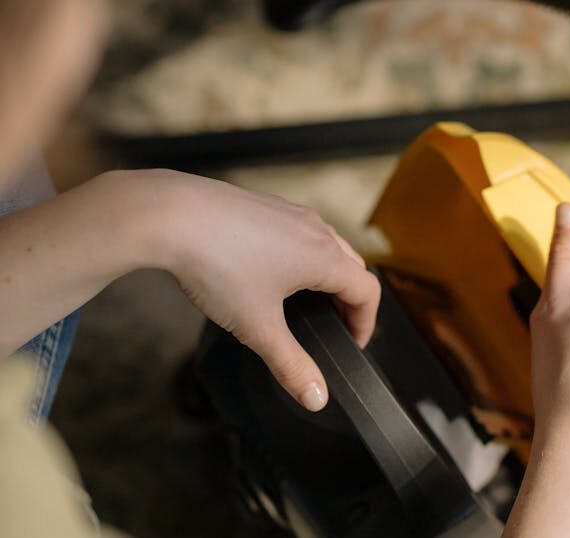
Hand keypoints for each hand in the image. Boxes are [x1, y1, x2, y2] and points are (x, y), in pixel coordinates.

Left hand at [151, 170, 379, 410]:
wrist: (169, 215)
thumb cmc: (217, 265)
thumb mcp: (257, 327)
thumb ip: (291, 365)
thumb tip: (317, 398)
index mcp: (324, 257)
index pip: (367, 292)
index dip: (366, 323)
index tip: (352, 345)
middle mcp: (315, 229)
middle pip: (352, 266)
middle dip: (349, 300)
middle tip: (333, 328)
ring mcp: (290, 212)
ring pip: (327, 245)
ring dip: (328, 274)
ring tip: (305, 301)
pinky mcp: (265, 205)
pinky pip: (299, 231)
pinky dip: (301, 254)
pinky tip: (270, 271)